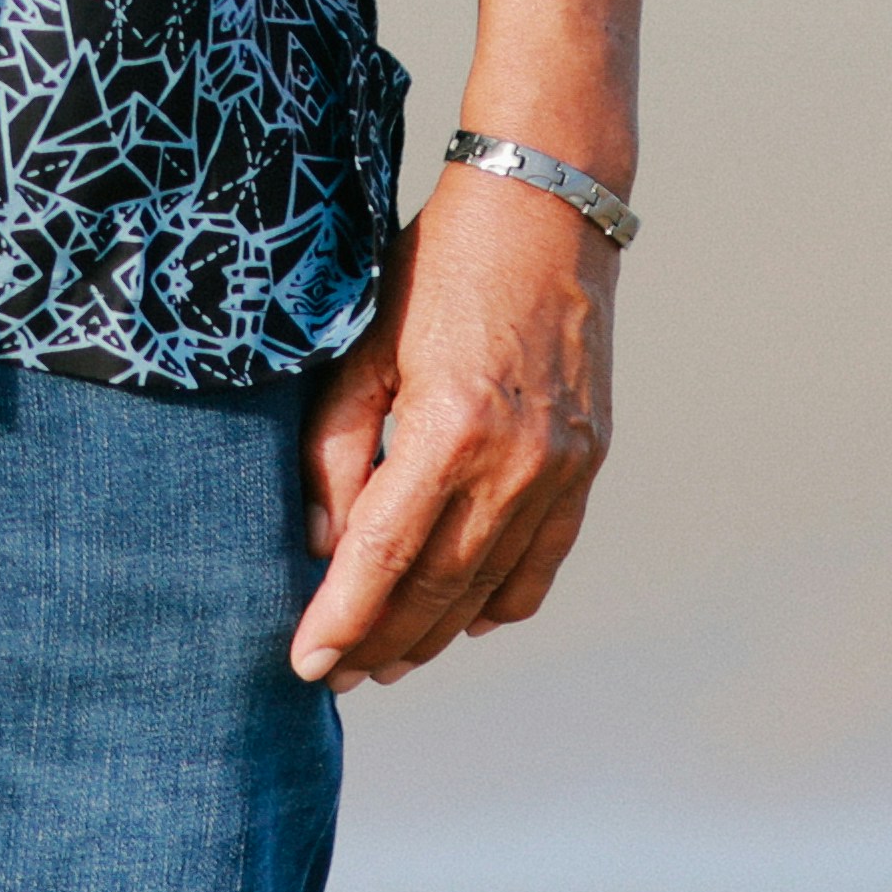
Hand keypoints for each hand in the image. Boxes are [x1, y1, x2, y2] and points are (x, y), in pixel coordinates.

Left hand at [289, 166, 615, 684]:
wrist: (544, 214)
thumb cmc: (438, 267)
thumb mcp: (365, 342)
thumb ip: (337, 444)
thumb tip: (320, 541)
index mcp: (449, 428)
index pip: (383, 553)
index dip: (341, 616)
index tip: (306, 662)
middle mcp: (515, 463)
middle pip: (437, 588)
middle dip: (379, 642)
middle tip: (334, 677)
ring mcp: (560, 472)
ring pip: (490, 590)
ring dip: (434, 636)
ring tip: (385, 663)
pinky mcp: (585, 468)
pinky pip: (542, 563)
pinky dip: (500, 604)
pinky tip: (461, 622)